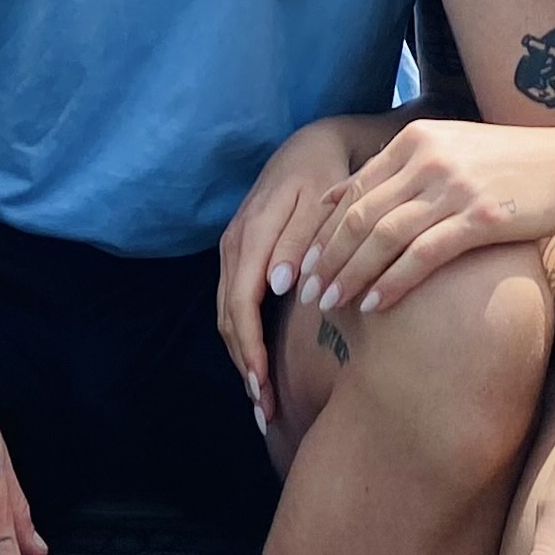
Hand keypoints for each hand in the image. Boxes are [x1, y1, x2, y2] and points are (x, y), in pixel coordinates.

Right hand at [216, 118, 372, 419]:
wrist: (314, 144)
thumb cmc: (326, 174)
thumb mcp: (321, 199)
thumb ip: (299, 240)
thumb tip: (276, 284)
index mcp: (253, 233)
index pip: (241, 302)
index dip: (250, 348)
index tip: (264, 385)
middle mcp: (235, 244)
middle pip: (228, 317)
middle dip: (244, 366)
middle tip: (264, 411)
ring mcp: (234, 249)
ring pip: (227, 315)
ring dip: (242, 359)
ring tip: (261, 401)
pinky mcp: (241, 255)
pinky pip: (234, 304)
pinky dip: (244, 339)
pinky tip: (259, 366)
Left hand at [294, 119, 554, 314]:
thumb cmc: (504, 165)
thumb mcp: (445, 150)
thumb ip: (393, 170)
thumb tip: (334, 196)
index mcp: (415, 139)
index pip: (354, 190)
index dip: (323, 231)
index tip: (303, 264)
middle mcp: (428, 158)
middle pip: (360, 215)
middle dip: (328, 258)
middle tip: (307, 293)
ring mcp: (453, 187)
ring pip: (383, 237)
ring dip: (351, 275)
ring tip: (330, 305)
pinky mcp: (478, 217)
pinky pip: (423, 254)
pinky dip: (392, 281)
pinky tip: (374, 305)